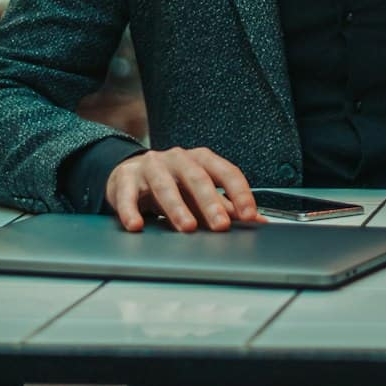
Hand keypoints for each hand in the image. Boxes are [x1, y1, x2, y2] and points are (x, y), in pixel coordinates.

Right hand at [105, 146, 262, 231]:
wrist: (129, 175)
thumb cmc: (173, 185)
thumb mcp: (200, 193)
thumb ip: (227, 206)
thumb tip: (260, 222)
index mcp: (201, 160)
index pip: (226, 172)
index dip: (240, 193)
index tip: (249, 216)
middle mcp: (177, 158)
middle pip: (197, 178)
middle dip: (210, 203)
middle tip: (221, 226)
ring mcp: (151, 166)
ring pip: (165, 185)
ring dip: (177, 207)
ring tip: (187, 227)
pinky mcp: (125, 179)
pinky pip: (127, 195)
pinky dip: (131, 210)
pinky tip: (136, 225)